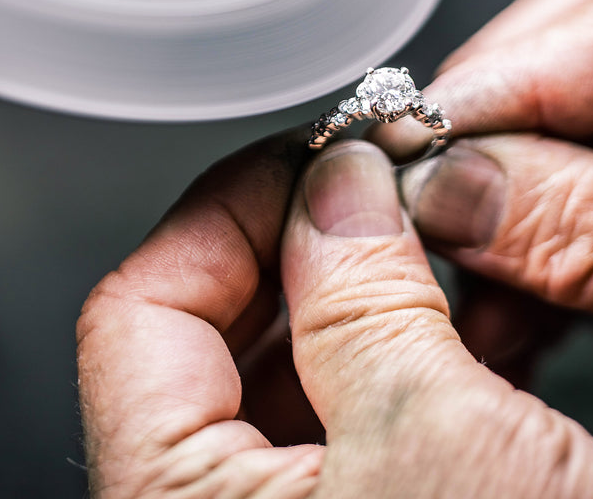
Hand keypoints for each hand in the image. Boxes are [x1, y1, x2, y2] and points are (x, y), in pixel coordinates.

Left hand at [76, 133, 592, 497]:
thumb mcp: (436, 435)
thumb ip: (364, 292)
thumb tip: (335, 183)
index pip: (140, 308)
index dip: (227, 211)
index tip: (308, 157)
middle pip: (207, 333)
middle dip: (297, 242)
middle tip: (372, 184)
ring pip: (282, 369)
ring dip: (352, 289)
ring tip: (421, 239)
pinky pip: (343, 415)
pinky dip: (393, 349)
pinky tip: (451, 316)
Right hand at [373, 0, 592, 492]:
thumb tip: (450, 184)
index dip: (513, 76)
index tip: (415, 138)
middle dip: (501, 123)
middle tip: (429, 185)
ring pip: (577, 123)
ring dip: (502, 199)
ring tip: (461, 272)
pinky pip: (586, 191)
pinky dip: (529, 251)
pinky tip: (503, 305)